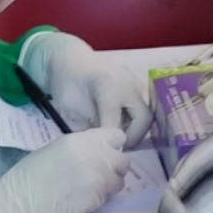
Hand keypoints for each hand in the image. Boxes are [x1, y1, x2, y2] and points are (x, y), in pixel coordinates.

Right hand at [0, 128, 128, 212]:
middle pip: (123, 160)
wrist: (17, 200)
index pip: (118, 136)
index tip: (105, 154)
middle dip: (114, 168)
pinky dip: (99, 199)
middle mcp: (95, 156)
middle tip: (99, 175)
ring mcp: (99, 178)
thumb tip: (100, 151)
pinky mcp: (97, 198)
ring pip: (120, 181)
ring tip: (90, 189)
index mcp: (83, 140)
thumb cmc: (30, 173)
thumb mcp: (57, 148)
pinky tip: (82, 199)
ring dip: (109, 185)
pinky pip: (109, 197)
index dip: (113, 146)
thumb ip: (83, 147)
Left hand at [20, 31, 154, 148]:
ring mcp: (136, 85)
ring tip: (122, 140)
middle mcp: (128, 85)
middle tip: (119, 148)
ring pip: (147, 114)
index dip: (112, 140)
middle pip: (143, 119)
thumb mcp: (69, 107)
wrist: (69, 59)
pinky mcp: (138, 87)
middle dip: (133, 137)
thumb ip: (86, 126)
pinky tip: (124, 128)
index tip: (106, 152)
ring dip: (138, 130)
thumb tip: (102, 146)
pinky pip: (143, 109)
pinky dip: (137, 122)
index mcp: (108, 87)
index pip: (115, 122)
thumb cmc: (65, 82)